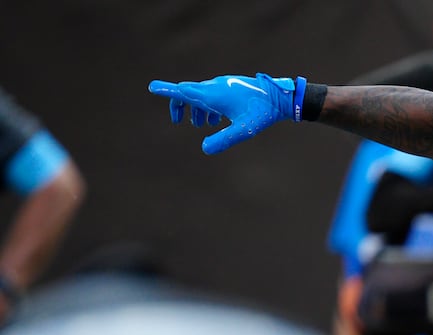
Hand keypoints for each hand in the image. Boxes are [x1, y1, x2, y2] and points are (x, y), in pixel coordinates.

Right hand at [148, 73, 307, 153]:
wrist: (280, 97)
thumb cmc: (261, 112)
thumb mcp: (243, 130)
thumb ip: (223, 140)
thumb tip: (204, 150)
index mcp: (212, 95)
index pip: (184, 91)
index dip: (167, 91)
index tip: (152, 87)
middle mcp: (214, 87)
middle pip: (188, 92)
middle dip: (179, 105)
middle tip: (177, 122)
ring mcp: (222, 85)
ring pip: (200, 94)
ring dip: (195, 108)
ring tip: (199, 125)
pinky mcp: (230, 87)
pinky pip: (211, 94)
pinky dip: (207, 106)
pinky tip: (216, 119)